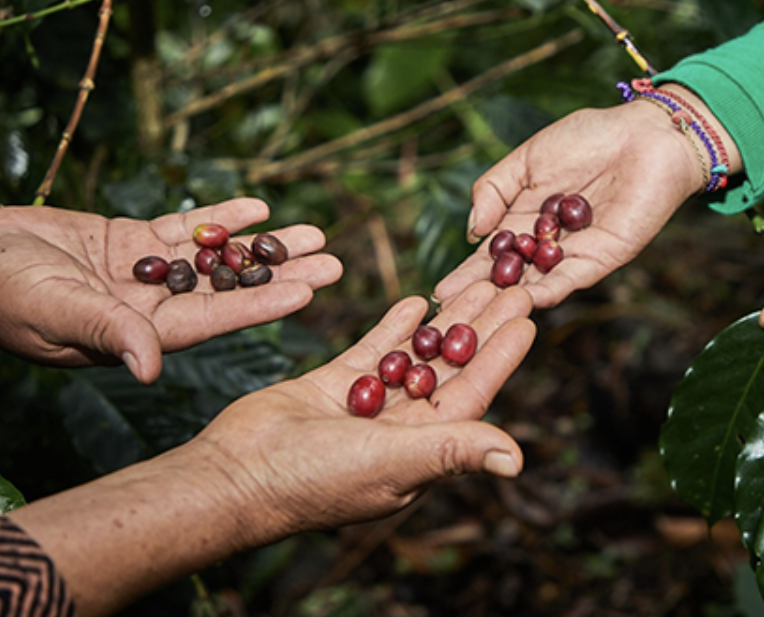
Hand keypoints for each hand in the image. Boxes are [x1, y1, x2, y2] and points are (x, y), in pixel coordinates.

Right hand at [0, 198, 341, 382]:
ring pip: (217, 258)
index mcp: (141, 334)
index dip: (261, 304)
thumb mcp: (57, 313)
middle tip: (334, 261)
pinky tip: (260, 207)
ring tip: (314, 232)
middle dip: (281, 274)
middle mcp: (153, 307)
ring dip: (263, 246)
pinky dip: (221, 218)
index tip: (308, 291)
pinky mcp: (132, 242)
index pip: (215, 320)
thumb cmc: (4, 296)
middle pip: (230, 289)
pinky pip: (186, 229)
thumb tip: (151, 368)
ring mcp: (146, 274)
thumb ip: (108, 333)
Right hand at [195, 281, 533, 535]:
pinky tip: (417, 300)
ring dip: (444, 322)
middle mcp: (401, 430)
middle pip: (451, 369)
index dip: (501, 357)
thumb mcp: (394, 461)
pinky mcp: (332, 388)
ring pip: (416, 356)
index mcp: (423, 452)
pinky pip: (372, 352)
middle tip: (510, 285)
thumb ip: (454, 451)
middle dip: (480, 328)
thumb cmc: (315, 480)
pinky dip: (394, 328)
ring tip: (473, 283)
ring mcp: (366, 407)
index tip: (528, 320)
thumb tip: (518, 460)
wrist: (235, 475)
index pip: (474, 396)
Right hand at [435, 85, 738, 308]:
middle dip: (481, 296)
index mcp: (526, 218)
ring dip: (509, 299)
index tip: (439, 291)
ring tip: (480, 316)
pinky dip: (549, 290)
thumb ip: (495, 189)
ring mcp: (574, 254)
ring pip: (536, 283)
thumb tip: (472, 230)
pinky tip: (525, 300)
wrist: (645, 135)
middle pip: (508, 275)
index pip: (490, 253)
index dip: (467, 272)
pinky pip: (571, 279)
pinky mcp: (602, 259)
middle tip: (450, 316)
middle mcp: (547, 243)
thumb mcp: (528, 158)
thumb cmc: (589, 137)